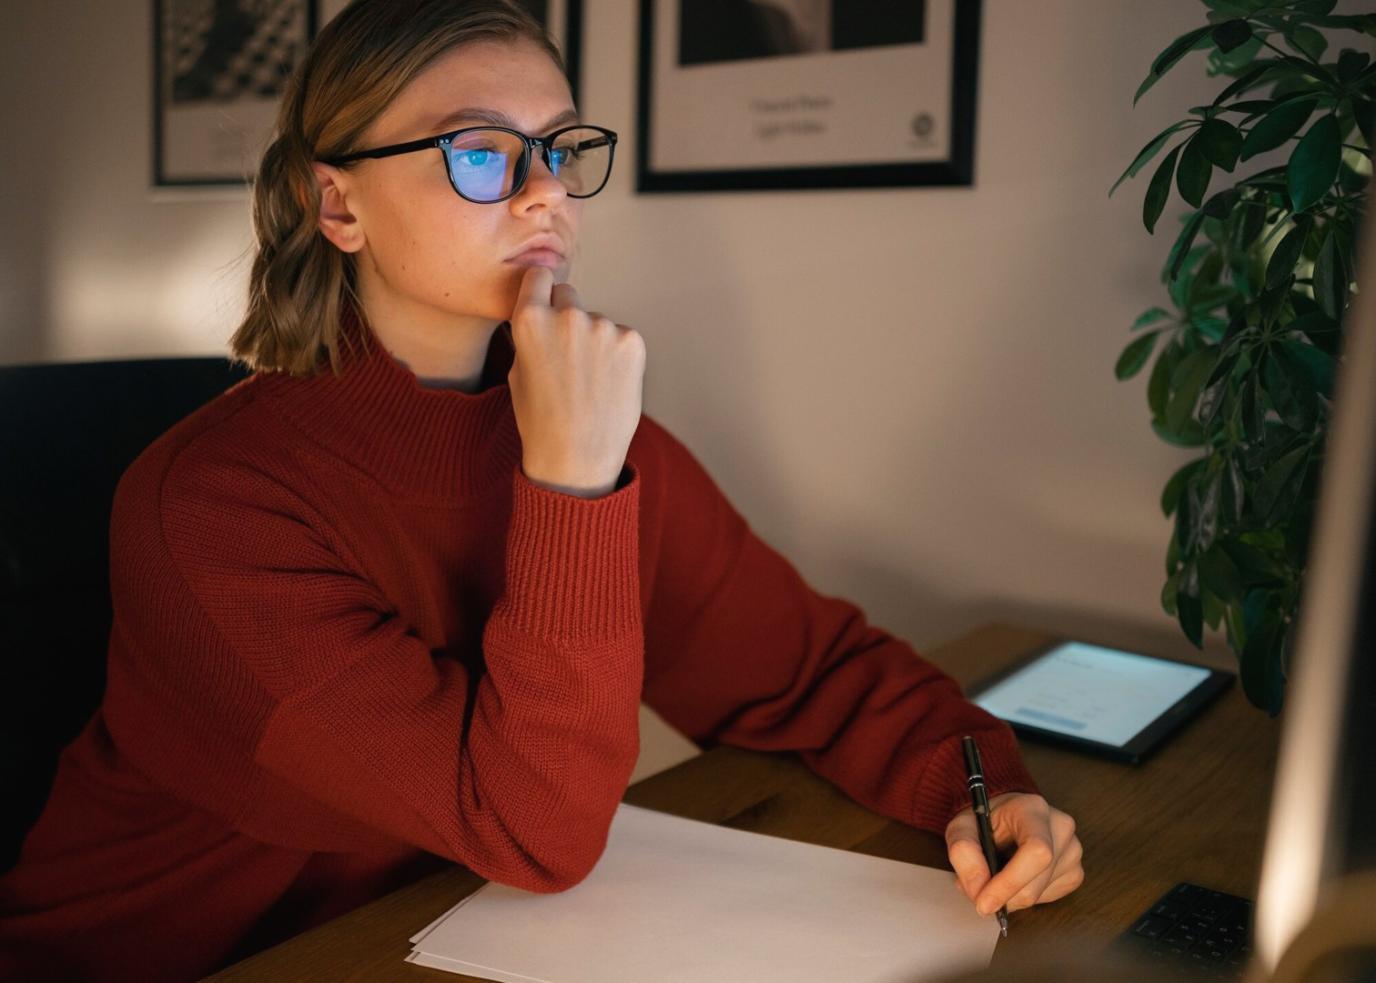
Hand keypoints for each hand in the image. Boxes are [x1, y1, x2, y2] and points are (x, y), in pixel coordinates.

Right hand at [507, 266, 645, 497]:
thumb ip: (531, 334)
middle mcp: (568, 316)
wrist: (577, 458)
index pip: (538, 276)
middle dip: (566, 315)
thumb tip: (545, 311)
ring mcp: (603, 327)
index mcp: (530, 320)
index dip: (540, 291)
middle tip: (567, 356)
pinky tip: (608, 385)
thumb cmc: (541, 420)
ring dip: (594, 341)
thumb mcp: (518, 371)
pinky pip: (621, 337)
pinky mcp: (632, 341)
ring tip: (589, 382)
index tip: (544, 303)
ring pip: (596, 322)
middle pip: (568, 294)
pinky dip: (617, 356)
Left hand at [945, 792, 1083, 917]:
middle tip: (977, 892)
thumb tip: (978, 890)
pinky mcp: (1075, 872)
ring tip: (996, 874)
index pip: (1036, 851)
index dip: (1010, 882)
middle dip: (1002, 897)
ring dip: (1010, 896)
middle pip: (1035, 882)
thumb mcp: (961, 827)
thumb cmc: (984, 820)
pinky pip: (1047, 899)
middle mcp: (1061, 828)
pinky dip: (1025, 896)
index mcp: (1033, 809)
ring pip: (1039, 895)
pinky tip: (1016, 877)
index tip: (984, 902)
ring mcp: (1073, 851)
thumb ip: (963, 853)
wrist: (1005, 817)